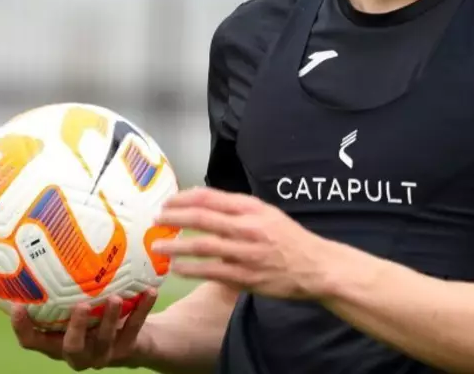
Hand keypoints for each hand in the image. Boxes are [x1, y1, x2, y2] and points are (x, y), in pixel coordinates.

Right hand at [12, 290, 158, 370]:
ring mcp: (102, 354)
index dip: (22, 328)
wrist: (132, 336)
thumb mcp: (74, 300)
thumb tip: (46, 235)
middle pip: (70, 347)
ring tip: (115, 298)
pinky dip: (141, 310)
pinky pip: (134, 329)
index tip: (17, 306)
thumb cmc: (93, 313)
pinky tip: (149, 292)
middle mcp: (77, 352)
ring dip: (110, 319)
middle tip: (80, 305)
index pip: (31, 341)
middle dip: (75, 328)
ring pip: (104, 341)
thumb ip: (61, 283)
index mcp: (56, 341)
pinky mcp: (127, 350)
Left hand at [152, 187, 335, 300]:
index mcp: (252, 208)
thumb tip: (204, 204)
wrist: (316, 267)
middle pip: (202, 218)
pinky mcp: (245, 277)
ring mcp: (245, 253)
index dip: (184, 198)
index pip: (211, 197)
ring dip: (176, 244)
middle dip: (175, 217)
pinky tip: (177, 267)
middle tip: (157, 219)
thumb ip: (238, 209)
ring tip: (158, 245)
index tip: (168, 202)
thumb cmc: (289, 239)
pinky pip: (211, 271)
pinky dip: (191, 268)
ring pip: (203, 245)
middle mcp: (248, 227)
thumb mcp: (267, 214)